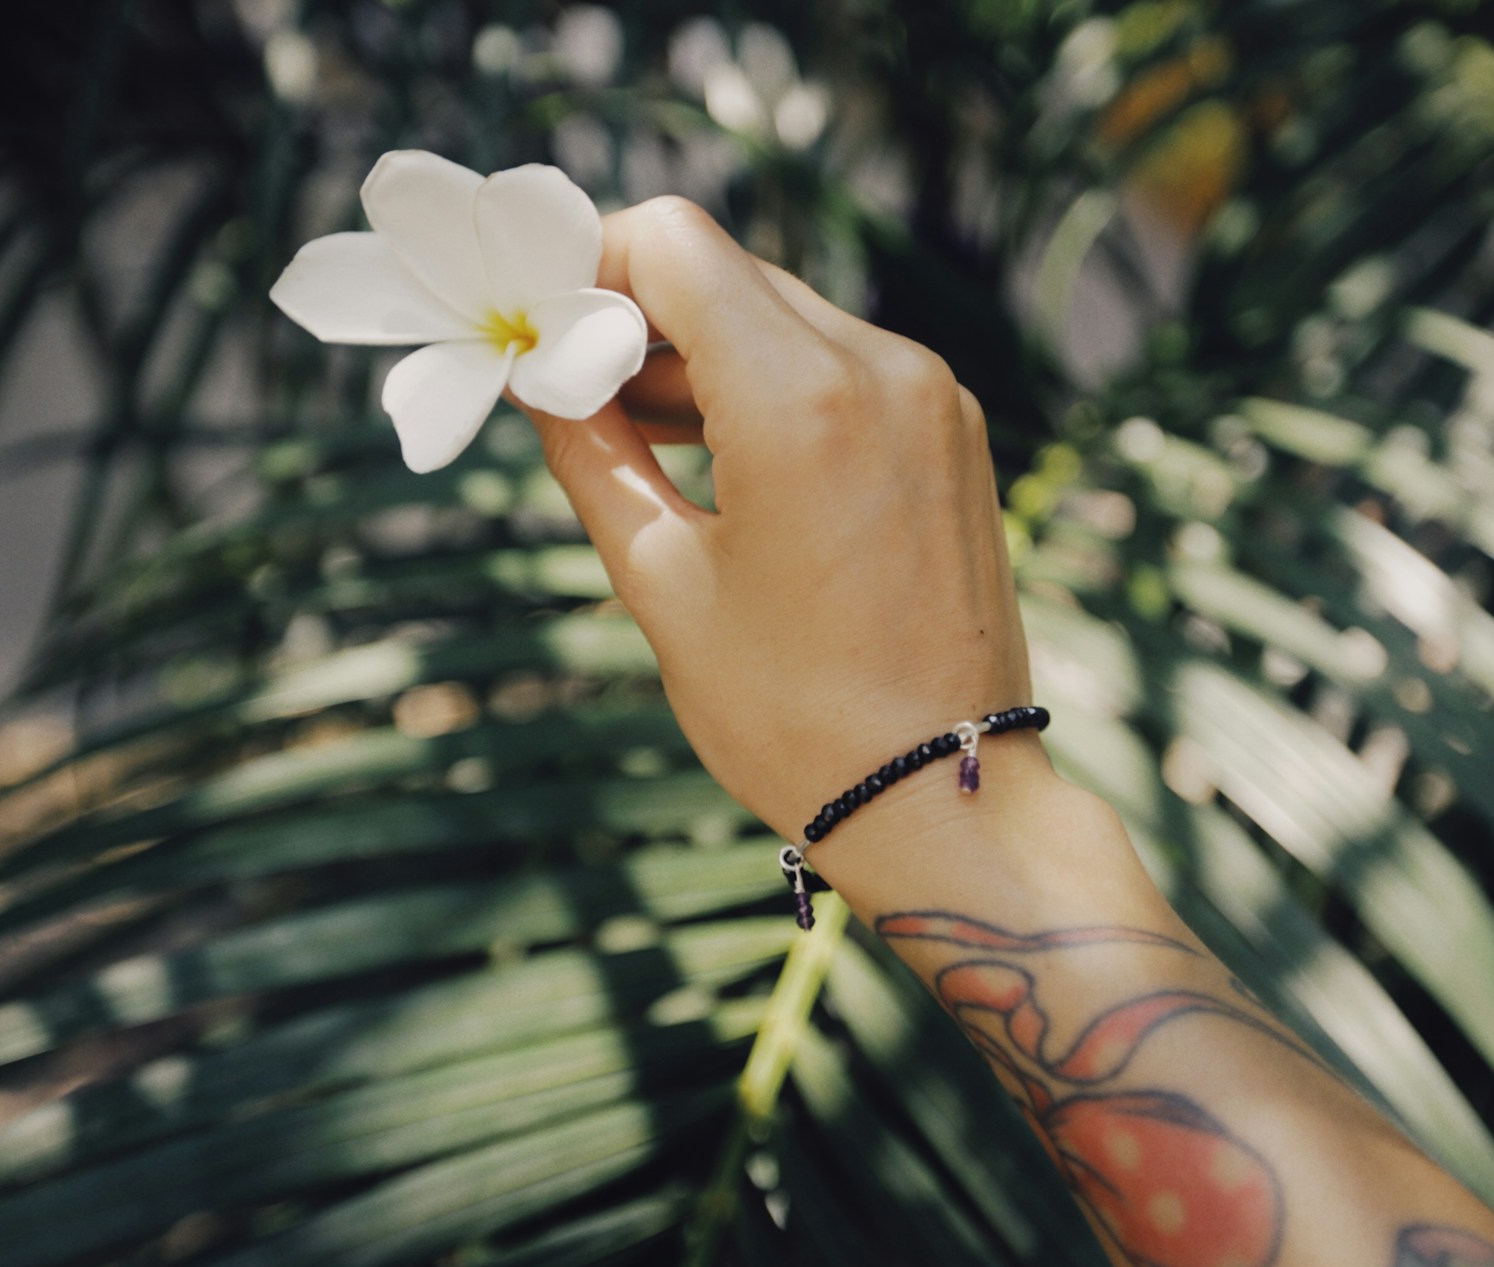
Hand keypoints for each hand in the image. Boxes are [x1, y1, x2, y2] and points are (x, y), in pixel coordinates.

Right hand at [520, 197, 1038, 840]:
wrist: (940, 796)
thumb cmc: (794, 714)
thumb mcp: (663, 582)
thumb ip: (592, 455)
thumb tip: (541, 378)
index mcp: (803, 399)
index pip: (674, 244)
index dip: (589, 266)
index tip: (541, 327)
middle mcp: (883, 369)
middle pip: (728, 273)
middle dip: (636, 315)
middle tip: (568, 386)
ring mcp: (931, 396)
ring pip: (784, 317)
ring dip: (700, 352)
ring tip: (626, 430)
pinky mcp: (951, 431)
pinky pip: (840, 366)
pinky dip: (769, 385)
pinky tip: (714, 453)